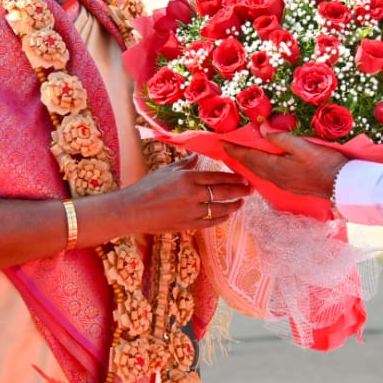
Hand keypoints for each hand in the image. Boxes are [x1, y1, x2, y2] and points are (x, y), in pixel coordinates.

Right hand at [110, 155, 251, 234]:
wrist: (132, 210)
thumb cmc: (146, 188)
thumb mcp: (166, 170)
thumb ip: (185, 164)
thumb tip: (198, 157)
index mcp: (188, 178)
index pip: (218, 176)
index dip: (234, 177)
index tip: (243, 177)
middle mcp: (192, 194)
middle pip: (224, 192)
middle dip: (240, 190)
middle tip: (250, 189)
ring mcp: (191, 211)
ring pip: (221, 208)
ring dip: (234, 205)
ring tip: (242, 202)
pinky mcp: (188, 225)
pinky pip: (211, 222)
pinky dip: (221, 218)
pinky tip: (227, 214)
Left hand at [222, 130, 348, 200]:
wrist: (342, 185)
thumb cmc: (325, 164)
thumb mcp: (303, 147)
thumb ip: (280, 138)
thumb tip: (261, 127)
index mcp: (275, 168)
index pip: (248, 156)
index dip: (234, 148)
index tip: (220, 142)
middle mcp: (275, 178)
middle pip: (251, 166)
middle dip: (238, 156)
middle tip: (227, 147)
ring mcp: (283, 183)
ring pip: (259, 171)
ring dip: (249, 162)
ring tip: (241, 155)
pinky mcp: (291, 185)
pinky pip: (268, 175)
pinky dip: (260, 167)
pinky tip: (262, 165)